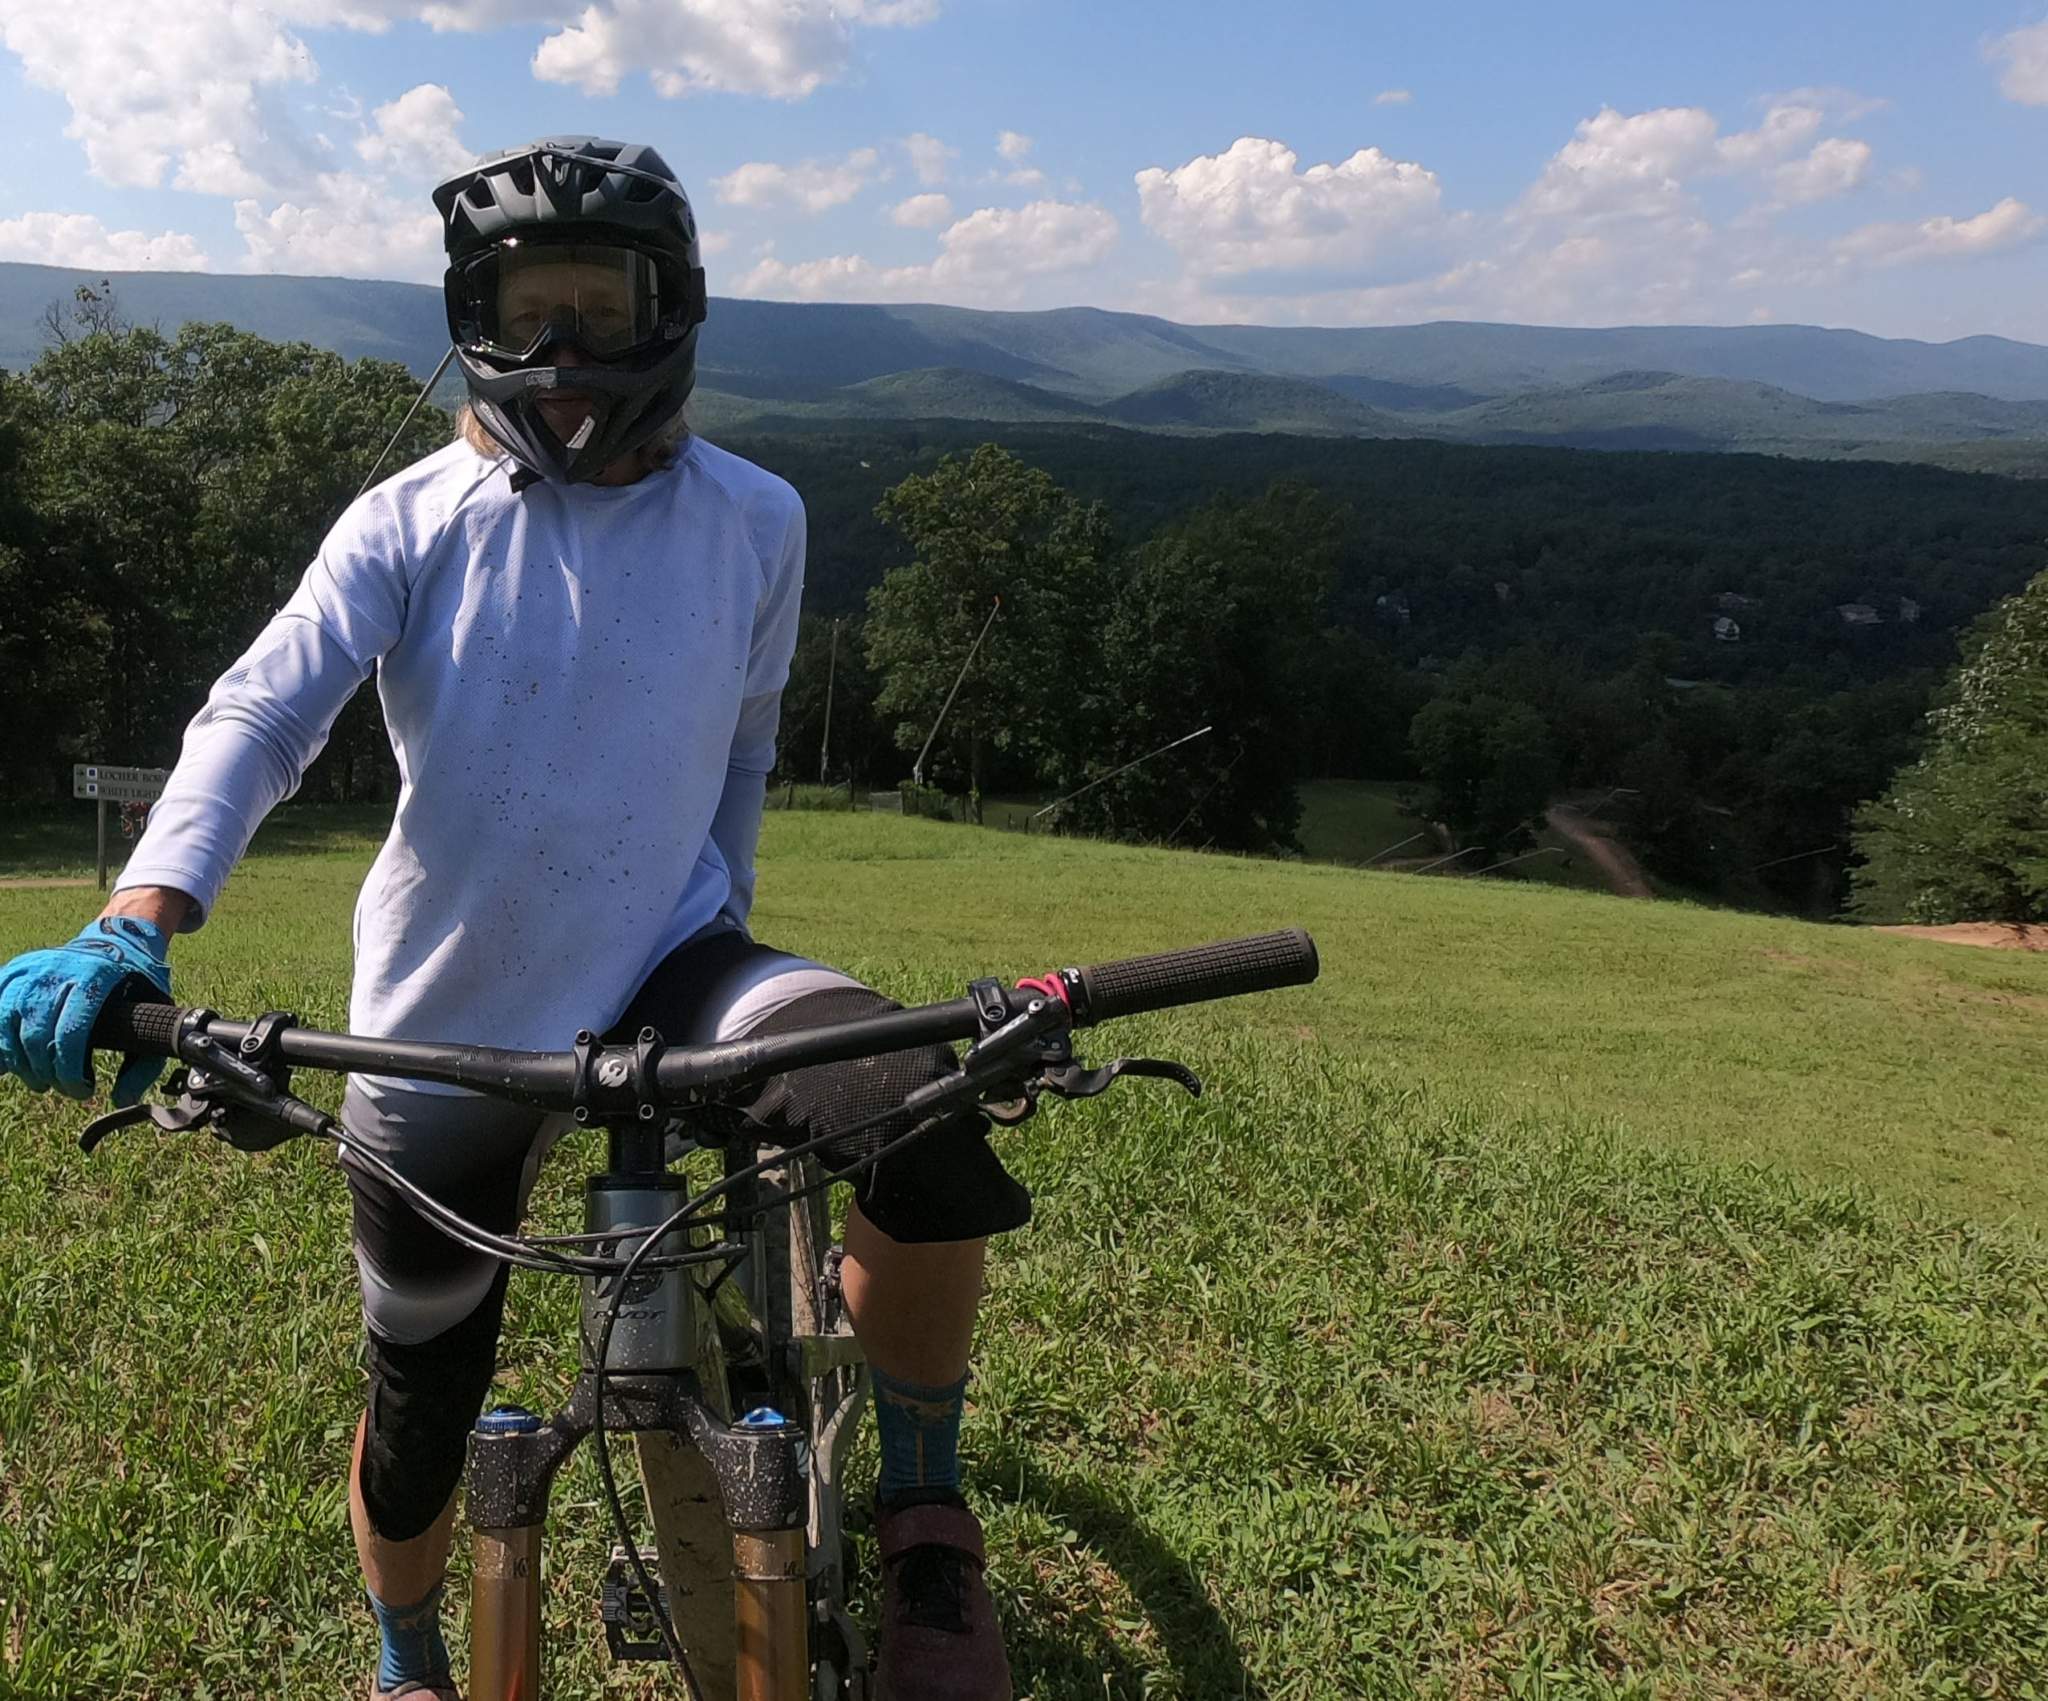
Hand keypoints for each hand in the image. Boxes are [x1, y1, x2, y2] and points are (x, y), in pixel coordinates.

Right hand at [0, 917, 173, 1104]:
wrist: (118, 940)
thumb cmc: (136, 984)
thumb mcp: (155, 1014)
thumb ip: (145, 1061)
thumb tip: (123, 1100)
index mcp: (95, 977)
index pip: (70, 1032)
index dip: (68, 1069)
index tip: (80, 1089)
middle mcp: (58, 969)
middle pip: (35, 1032)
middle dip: (43, 1070)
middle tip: (55, 1085)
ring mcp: (31, 967)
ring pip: (6, 1021)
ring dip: (16, 1058)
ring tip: (36, 1077)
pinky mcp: (14, 969)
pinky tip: (11, 1057)